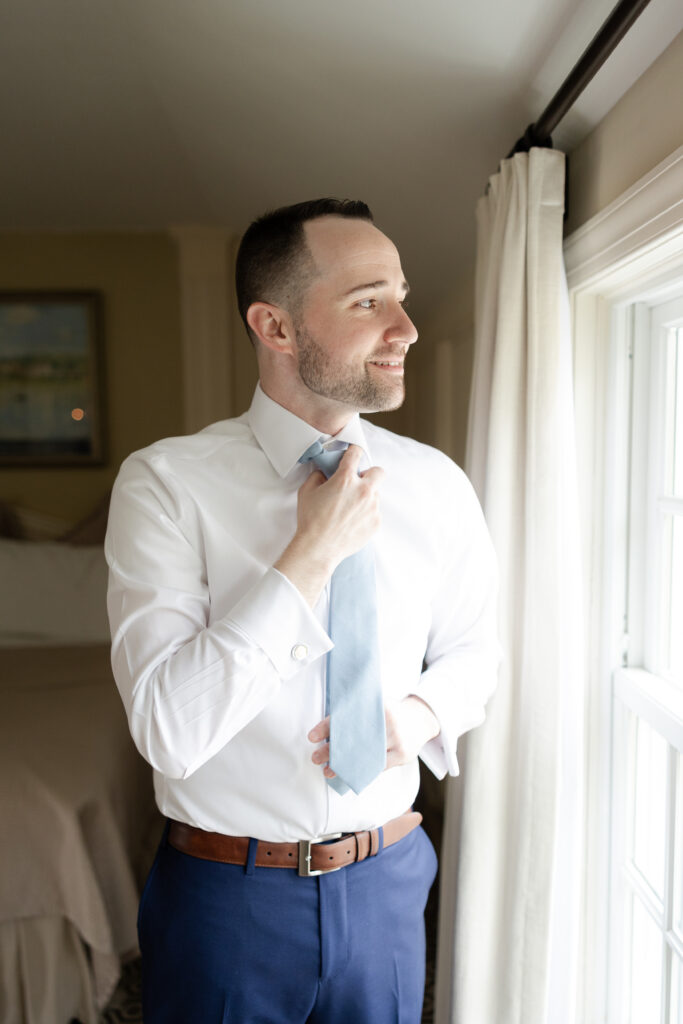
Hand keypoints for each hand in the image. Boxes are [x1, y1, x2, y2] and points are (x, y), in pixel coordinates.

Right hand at [275, 445, 383, 605]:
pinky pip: (375, 512)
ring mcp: (372, 507)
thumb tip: (325, 472)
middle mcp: (363, 490)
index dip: (353, 451)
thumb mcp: (307, 491)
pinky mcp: (376, 523)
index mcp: (345, 479)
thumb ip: (318, 475)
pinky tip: (352, 522)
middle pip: (379, 472)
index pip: (356, 453)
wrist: (318, 548)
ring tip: (349, 509)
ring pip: (376, 495)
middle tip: (358, 483)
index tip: (352, 455)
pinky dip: (366, 514)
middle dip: (370, 474)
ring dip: (366, 497)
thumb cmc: (310, 520)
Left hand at [308, 696, 439, 776]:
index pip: (346, 717)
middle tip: (314, 757)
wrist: (420, 719)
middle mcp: (387, 721)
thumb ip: (356, 713)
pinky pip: (379, 767)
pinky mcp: (402, 754)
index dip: (327, 727)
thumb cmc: (390, 712)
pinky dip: (362, 771)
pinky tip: (349, 774)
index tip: (311, 736)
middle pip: (353, 739)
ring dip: (344, 766)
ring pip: (364, 756)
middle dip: (331, 751)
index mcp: (376, 705)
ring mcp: (396, 738)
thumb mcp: (375, 704)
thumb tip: (326, 728)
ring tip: (328, 771)